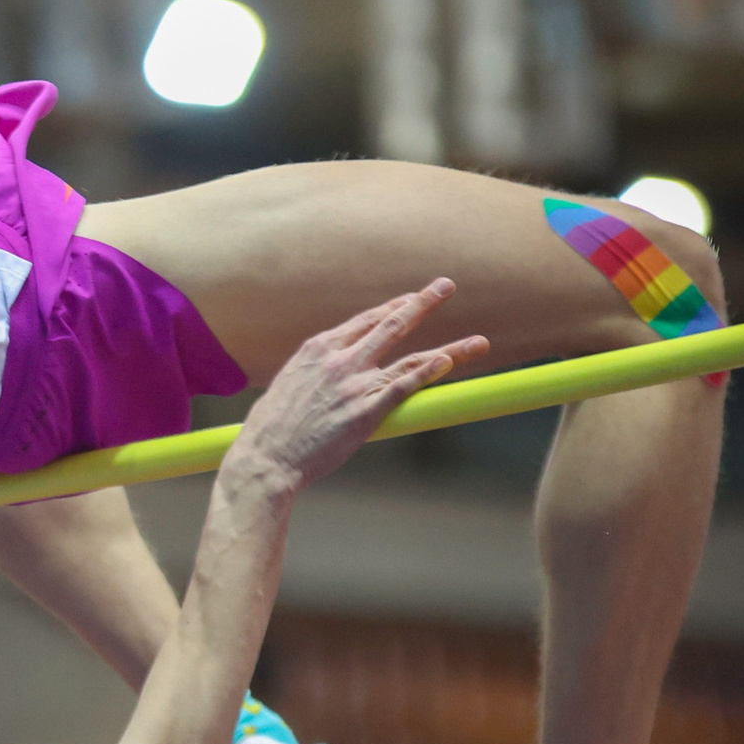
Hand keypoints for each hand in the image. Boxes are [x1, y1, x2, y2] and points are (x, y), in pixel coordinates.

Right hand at [230, 281, 487, 492]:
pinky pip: (405, 387)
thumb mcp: (288, 385)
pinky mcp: (366, 410)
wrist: (265, 457)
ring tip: (478, 342)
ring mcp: (355, 383)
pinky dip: (430, 373)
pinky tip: (449, 363)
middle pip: (392, 324)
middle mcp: (339, 359)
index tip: (411, 300)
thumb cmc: (271, 429)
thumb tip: (325, 378)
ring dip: (451, 349)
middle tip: (446, 286)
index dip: (393, 307)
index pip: (365, 320)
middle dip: (422, 303)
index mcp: (317, 349)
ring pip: (413, 358)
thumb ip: (313, 374)